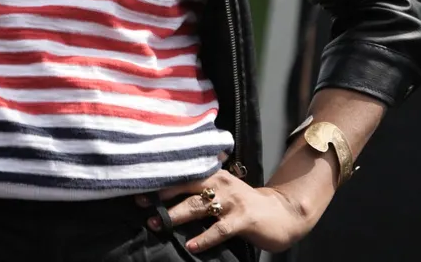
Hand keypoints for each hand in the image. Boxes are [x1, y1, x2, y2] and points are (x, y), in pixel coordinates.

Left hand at [137, 169, 310, 254]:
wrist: (282, 213)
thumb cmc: (245, 204)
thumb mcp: (223, 190)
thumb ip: (200, 189)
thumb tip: (166, 195)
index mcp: (213, 175)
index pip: (183, 175)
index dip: (160, 181)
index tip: (138, 188)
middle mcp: (220, 183)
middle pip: (185, 188)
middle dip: (161, 197)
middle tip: (141, 205)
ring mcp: (232, 201)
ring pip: (198, 207)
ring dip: (176, 216)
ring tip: (158, 224)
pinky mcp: (243, 219)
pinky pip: (220, 229)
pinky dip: (205, 237)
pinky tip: (192, 245)